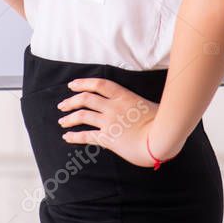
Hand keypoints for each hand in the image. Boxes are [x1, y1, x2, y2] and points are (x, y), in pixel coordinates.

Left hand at [56, 76, 179, 168]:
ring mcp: (109, 122)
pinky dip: (75, 136)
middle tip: (62, 105)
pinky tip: (67, 137)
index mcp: (123, 96)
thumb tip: (136, 106)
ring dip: (69, 118)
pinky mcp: (108, 138)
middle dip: (71, 101)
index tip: (72, 85)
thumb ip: (137, 104)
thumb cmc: (161, 122)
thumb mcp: (148, 105)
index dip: (83, 83)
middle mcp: (113, 107)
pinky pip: (87, 136)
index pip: (99, 84)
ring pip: (82, 116)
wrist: (161, 139)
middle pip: (86, 99)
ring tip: (62, 121)